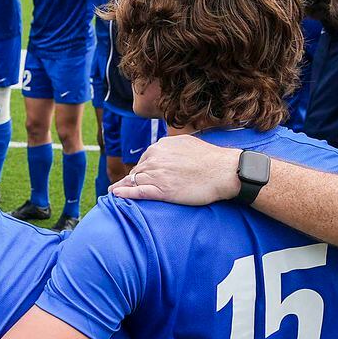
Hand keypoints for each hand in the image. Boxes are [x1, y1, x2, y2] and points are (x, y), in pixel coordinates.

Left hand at [110, 135, 240, 205]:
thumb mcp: (186, 144)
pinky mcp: (162, 190)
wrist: (224, 171)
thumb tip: (166, 149)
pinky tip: (115, 194)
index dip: (141, 171)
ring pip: (133, 181)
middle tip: (121, 188)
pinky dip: (125, 193)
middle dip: (130, 179)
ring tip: (113, 193)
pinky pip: (138, 191)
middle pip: (136, 171)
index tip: (138, 177)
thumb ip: (172, 147)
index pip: (144, 160)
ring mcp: (157, 174)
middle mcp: (155, 158)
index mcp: (160, 147)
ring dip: (122, 187)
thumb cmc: (211, 159)